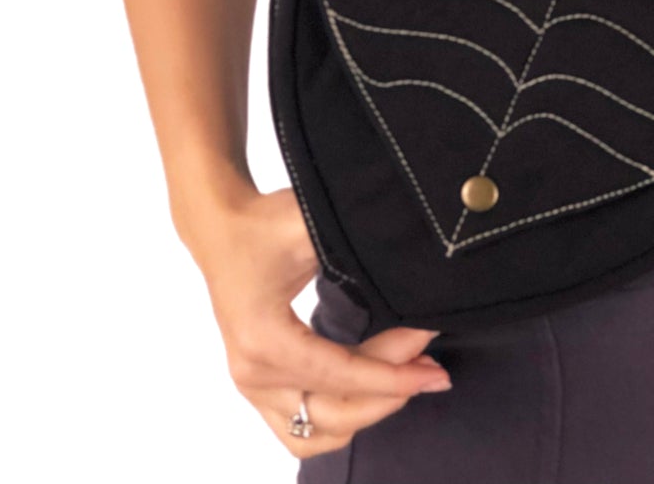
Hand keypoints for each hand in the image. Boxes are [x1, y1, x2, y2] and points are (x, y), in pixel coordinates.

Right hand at [190, 184, 452, 457]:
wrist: (221, 229)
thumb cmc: (263, 223)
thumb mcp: (307, 224)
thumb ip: (353, 247)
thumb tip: (412, 265)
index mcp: (264, 339)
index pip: (339, 375)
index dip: (392, 375)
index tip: (432, 370)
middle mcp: (253, 373)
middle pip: (333, 412)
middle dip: (389, 391)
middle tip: (430, 365)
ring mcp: (251, 385)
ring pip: (318, 431)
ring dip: (365, 411)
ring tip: (406, 378)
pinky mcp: (257, 386)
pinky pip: (300, 429)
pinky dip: (339, 420)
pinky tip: (373, 394)